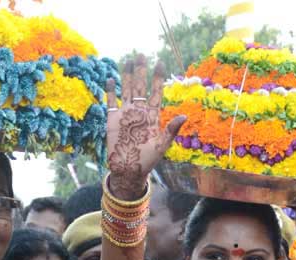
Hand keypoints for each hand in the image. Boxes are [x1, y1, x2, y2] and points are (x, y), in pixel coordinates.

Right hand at [105, 55, 185, 199]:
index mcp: (151, 115)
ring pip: (127, 90)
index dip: (157, 78)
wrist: (128, 169)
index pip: (155, 92)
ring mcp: (125, 114)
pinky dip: (111, 90)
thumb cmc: (148, 159)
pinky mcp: (113, 119)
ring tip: (128, 61)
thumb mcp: (162, 145)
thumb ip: (171, 130)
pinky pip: (112, 101)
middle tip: (141, 54)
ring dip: (127, 76)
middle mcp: (139, 111)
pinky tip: (111, 78)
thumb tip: (184, 116)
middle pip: (140, 86)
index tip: (160, 62)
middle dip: (141, 71)